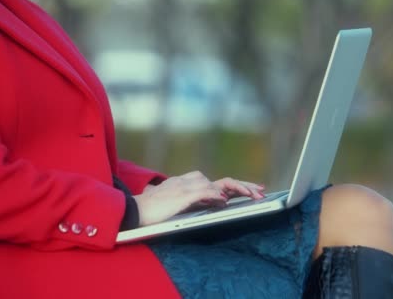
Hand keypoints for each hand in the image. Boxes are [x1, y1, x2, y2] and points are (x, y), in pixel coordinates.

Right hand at [134, 171, 264, 225]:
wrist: (132, 211)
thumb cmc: (151, 211)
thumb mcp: (175, 204)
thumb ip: (192, 200)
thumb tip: (214, 202)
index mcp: (188, 183)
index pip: (217, 183)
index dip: (235, 186)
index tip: (250, 191)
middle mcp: (189, 181)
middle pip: (222, 181)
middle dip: (243, 186)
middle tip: (260, 192)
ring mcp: (185, 187)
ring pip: (217, 184)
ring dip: (237, 189)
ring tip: (252, 197)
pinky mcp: (180, 195)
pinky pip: (202, 192)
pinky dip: (215, 195)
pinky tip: (224, 201)